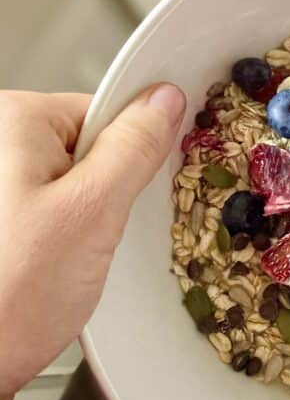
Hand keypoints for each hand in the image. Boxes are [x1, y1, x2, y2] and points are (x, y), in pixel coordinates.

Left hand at [0, 84, 185, 399]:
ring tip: (59, 265)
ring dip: (82, 227)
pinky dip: (59, 245)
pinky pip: (49, 216)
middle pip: (87, 150)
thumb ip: (134, 149)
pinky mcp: (0, 223)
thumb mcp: (91, 214)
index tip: (123, 199)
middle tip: (85, 241)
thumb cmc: (6, 298)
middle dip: (103, 199)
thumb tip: (164, 101)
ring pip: (71, 189)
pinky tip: (47, 274)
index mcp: (11, 120)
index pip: (103, 112)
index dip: (129, 159)